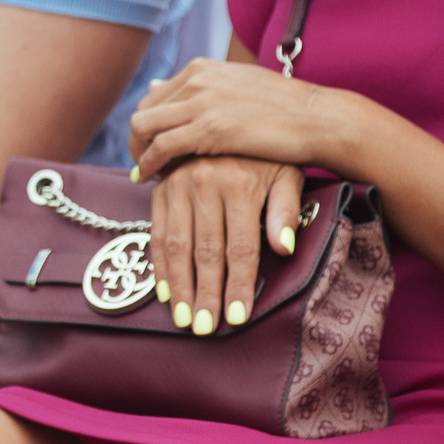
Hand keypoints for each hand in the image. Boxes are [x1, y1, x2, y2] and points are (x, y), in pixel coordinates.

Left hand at [128, 57, 355, 181]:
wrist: (320, 119)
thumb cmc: (286, 110)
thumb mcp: (239, 87)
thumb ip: (203, 88)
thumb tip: (161, 85)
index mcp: (202, 68)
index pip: (153, 97)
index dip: (148, 126)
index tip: (151, 147)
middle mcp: (196, 79)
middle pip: (143, 111)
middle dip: (138, 140)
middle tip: (145, 164)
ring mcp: (201, 102)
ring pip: (143, 128)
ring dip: (140, 153)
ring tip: (148, 174)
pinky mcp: (210, 128)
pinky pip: (162, 147)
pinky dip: (151, 164)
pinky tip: (154, 179)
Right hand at [143, 154, 307, 336]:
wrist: (231, 115)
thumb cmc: (268, 154)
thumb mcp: (288, 173)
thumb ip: (287, 210)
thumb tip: (284, 248)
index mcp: (238, 184)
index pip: (240, 248)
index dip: (238, 285)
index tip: (236, 318)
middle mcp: (204, 184)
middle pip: (206, 252)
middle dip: (206, 294)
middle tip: (205, 328)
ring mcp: (178, 186)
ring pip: (176, 246)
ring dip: (179, 286)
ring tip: (183, 318)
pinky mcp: (161, 188)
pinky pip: (156, 231)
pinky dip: (159, 264)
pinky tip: (165, 290)